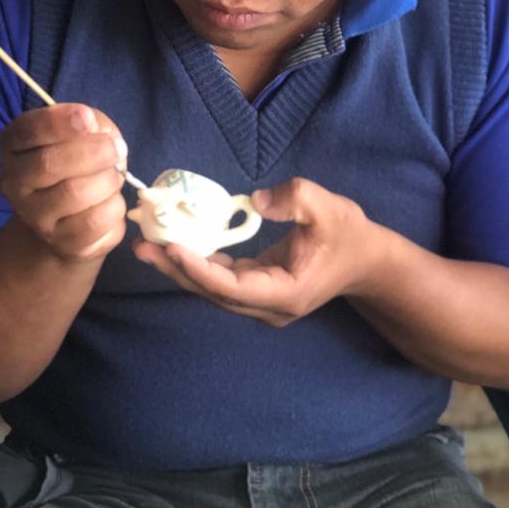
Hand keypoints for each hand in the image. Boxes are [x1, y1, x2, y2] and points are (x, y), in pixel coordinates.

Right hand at [0, 103, 128, 262]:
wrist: (65, 220)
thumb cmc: (74, 165)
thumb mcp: (79, 133)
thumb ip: (88, 123)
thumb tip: (97, 128)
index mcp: (12, 147)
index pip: (28, 131)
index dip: (58, 123)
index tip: (87, 118)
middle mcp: (14, 184)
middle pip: (49, 164)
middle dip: (92, 152)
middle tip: (116, 148)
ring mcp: (36, 219)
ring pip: (76, 194)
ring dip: (107, 180)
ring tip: (113, 177)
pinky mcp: (64, 243)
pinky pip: (96, 222)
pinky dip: (114, 207)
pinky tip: (110, 201)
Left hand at [132, 177, 386, 326]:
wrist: (366, 261)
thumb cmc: (349, 234)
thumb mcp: (329, 208)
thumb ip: (295, 200)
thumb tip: (256, 201)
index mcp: (285, 294)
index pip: (233, 287)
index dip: (200, 269)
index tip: (172, 247)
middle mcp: (267, 307)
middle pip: (213, 293)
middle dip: (176, 270)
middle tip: (142, 247)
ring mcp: (260, 304)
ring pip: (212, 290)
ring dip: (180, 268)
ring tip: (147, 246)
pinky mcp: (255, 292)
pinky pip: (220, 281)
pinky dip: (196, 264)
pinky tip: (172, 246)